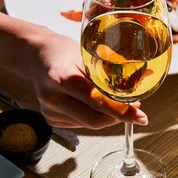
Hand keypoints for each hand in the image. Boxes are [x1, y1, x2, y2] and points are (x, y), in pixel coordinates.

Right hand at [29, 30, 147, 128]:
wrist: (36, 57)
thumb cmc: (63, 53)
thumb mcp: (87, 55)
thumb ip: (107, 75)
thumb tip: (137, 89)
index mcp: (62, 78)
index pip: (97, 101)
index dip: (122, 112)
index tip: (141, 117)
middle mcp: (53, 98)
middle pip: (96, 120)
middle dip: (119, 117)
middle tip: (136, 109)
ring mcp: (50, 112)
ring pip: (91, 124)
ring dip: (108, 117)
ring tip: (116, 102)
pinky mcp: (52, 120)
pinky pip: (82, 124)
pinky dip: (95, 116)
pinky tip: (94, 104)